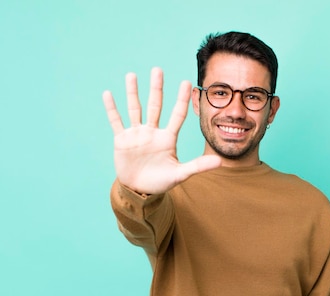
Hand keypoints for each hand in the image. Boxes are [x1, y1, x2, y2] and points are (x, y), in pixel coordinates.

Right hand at [103, 67, 220, 194]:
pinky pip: (116, 121)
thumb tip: (220, 162)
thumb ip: (198, 166)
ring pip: (135, 109)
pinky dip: (112, 109)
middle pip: (155, 105)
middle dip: (156, 88)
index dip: (182, 100)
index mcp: (168, 138)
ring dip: (133, 93)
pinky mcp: (122, 140)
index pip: (177, 115)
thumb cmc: (161, 181)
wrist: (139, 190)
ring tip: (131, 75)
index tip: (187, 82)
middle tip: (157, 70)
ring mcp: (137, 134)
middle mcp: (153, 132)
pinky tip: (108, 94)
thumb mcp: (180, 174)